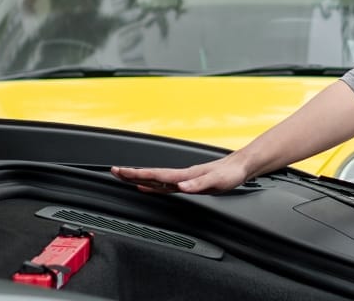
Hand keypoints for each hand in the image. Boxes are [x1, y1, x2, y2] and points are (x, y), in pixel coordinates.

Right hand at [111, 155, 250, 194]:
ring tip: (123, 176)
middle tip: (113, 172)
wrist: (240, 167)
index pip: (156, 174)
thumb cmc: (230, 173)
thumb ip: (199, 184)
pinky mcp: (188, 182)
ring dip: (138, 177)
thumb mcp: (217, 181)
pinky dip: (152, 185)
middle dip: (131, 173)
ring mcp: (183, 178)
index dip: (138, 174)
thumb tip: (181, 186)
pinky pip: (164, 184)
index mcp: (185, 175)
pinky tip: (146, 186)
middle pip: (151, 174)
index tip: (121, 172)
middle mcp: (181, 175)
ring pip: (155, 178)